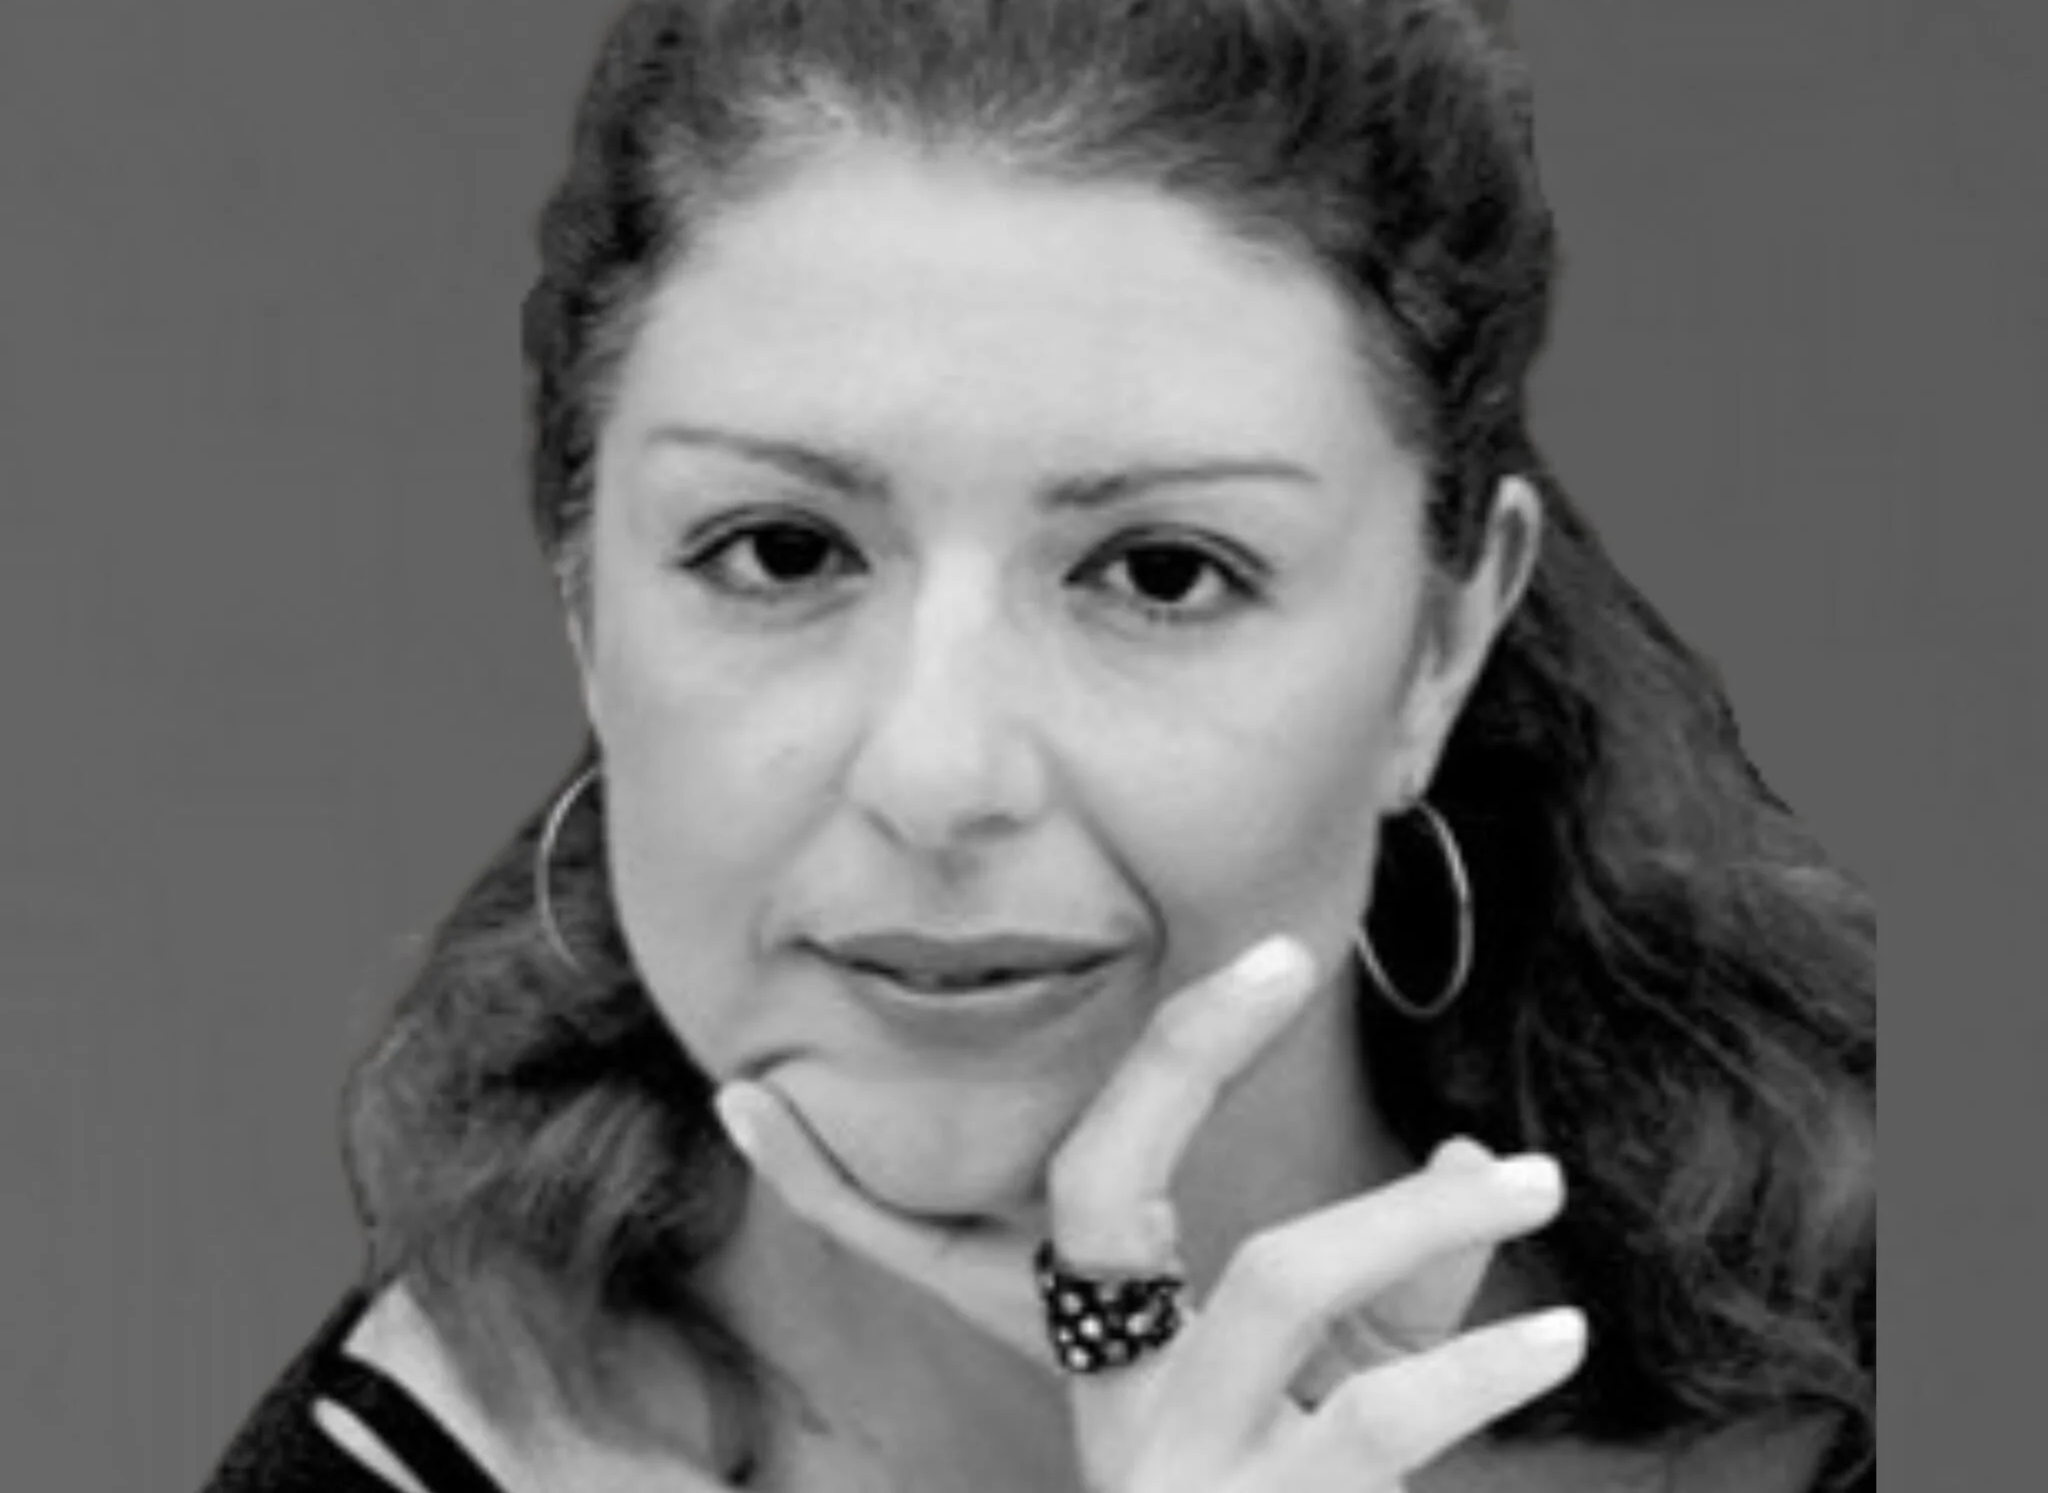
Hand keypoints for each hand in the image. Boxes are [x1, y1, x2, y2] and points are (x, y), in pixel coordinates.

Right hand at [712, 936, 1586, 1491]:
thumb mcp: (1326, 1388)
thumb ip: (1394, 1274)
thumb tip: (1480, 1155)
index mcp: (1079, 1354)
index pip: (920, 1239)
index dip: (823, 1177)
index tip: (744, 1099)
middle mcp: (1108, 1398)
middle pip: (1094, 1189)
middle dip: (1179, 1058)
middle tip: (1280, 955)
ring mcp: (1183, 1463)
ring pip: (1279, 1281)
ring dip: (1414, 1215)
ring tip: (1533, 1177)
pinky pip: (1386, 1412)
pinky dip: (1480, 1358)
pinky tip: (1557, 1329)